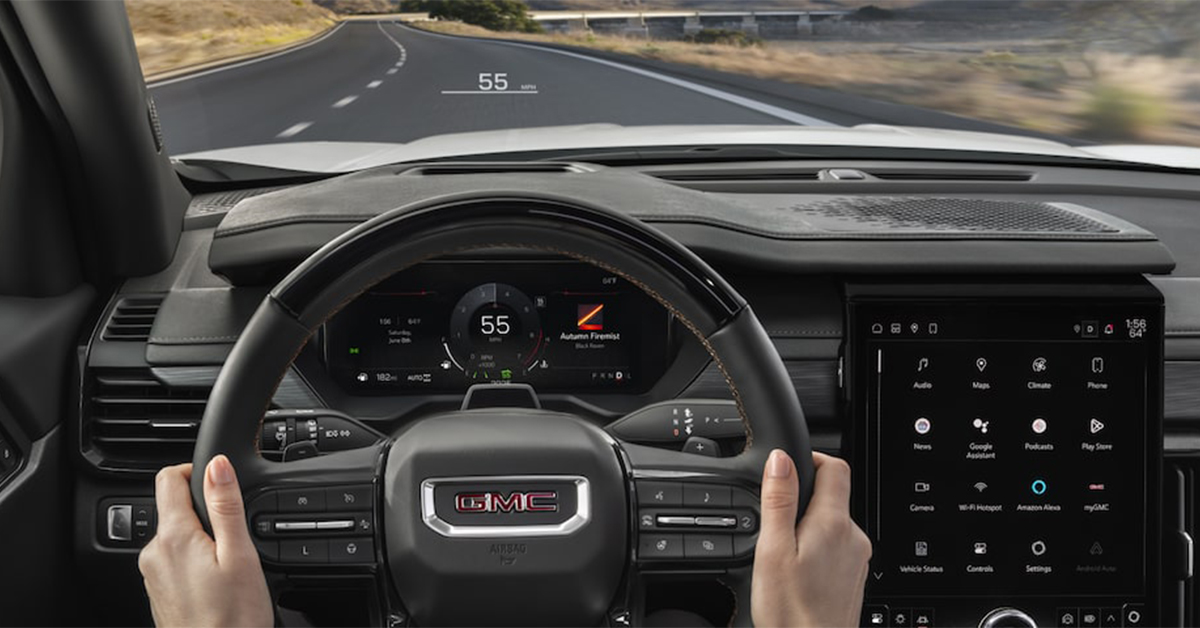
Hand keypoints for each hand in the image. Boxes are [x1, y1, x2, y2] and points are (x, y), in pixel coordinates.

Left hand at [138, 456, 272, 627]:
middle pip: (174, 508)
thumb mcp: (240, 555)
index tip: (220, 484)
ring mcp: (153, 575)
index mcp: (174, 538)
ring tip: (231, 563)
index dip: (195, 470)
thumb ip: (226, 506)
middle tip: (236, 534)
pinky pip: (174, 561)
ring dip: (202, 538)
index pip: (168, 478)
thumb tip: (216, 465)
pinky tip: (218, 582)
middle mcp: (154, 554)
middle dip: (204, 510)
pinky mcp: (159, 593)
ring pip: (176, 536)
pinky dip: (196, 561)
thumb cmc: (233, 619)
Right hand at [751, 450, 871, 627]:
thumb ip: (779, 501)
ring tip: (781, 551)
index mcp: (833, 524)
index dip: (810, 458)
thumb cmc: (792, 614)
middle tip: (773, 518)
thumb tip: (782, 460)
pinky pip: (836, 547)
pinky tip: (796, 571)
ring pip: (833, 523)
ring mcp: (856, 560)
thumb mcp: (773, 551)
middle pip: (833, 495)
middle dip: (803, 497)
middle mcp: (853, 538)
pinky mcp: (853, 578)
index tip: (786, 468)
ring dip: (808, 525)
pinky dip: (815, 548)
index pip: (834, 467)